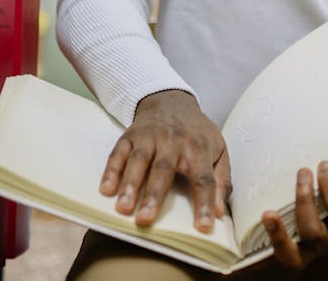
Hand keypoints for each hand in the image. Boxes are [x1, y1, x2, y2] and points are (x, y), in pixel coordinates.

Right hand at [99, 89, 231, 232]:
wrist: (172, 102)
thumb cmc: (197, 133)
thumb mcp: (219, 151)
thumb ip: (221, 180)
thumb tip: (220, 211)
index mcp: (199, 147)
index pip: (203, 178)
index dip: (205, 202)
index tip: (204, 226)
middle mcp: (173, 140)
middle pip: (164, 169)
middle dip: (154, 195)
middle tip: (145, 220)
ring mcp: (149, 136)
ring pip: (139, 160)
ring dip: (129, 184)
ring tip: (123, 209)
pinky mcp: (130, 136)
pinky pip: (118, 153)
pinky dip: (111, 171)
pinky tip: (106, 190)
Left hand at [261, 161, 327, 269]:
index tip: (324, 165)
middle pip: (315, 230)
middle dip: (305, 200)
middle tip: (304, 172)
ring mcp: (314, 248)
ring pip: (296, 253)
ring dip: (281, 232)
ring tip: (271, 211)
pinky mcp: (296, 250)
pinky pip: (284, 257)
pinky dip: (272, 245)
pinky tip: (264, 222)